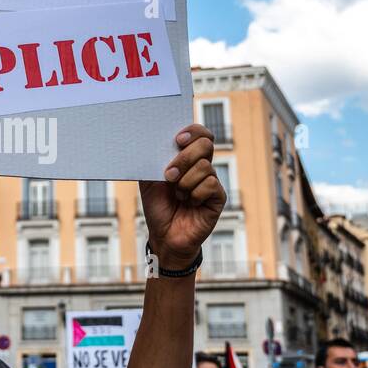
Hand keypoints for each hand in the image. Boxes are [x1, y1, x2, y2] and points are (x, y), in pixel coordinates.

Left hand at [140, 125, 225, 269]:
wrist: (164, 235)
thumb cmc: (159, 207)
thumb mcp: (148, 180)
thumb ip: (152, 160)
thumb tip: (151, 141)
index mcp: (187, 158)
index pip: (199, 134)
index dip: (192, 132)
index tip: (177, 141)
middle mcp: (202, 166)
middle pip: (206, 144)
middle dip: (184, 158)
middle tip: (169, 175)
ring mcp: (211, 181)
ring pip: (204, 167)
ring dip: (184, 183)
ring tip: (178, 196)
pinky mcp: (218, 197)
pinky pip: (210, 185)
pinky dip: (195, 194)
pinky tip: (190, 203)